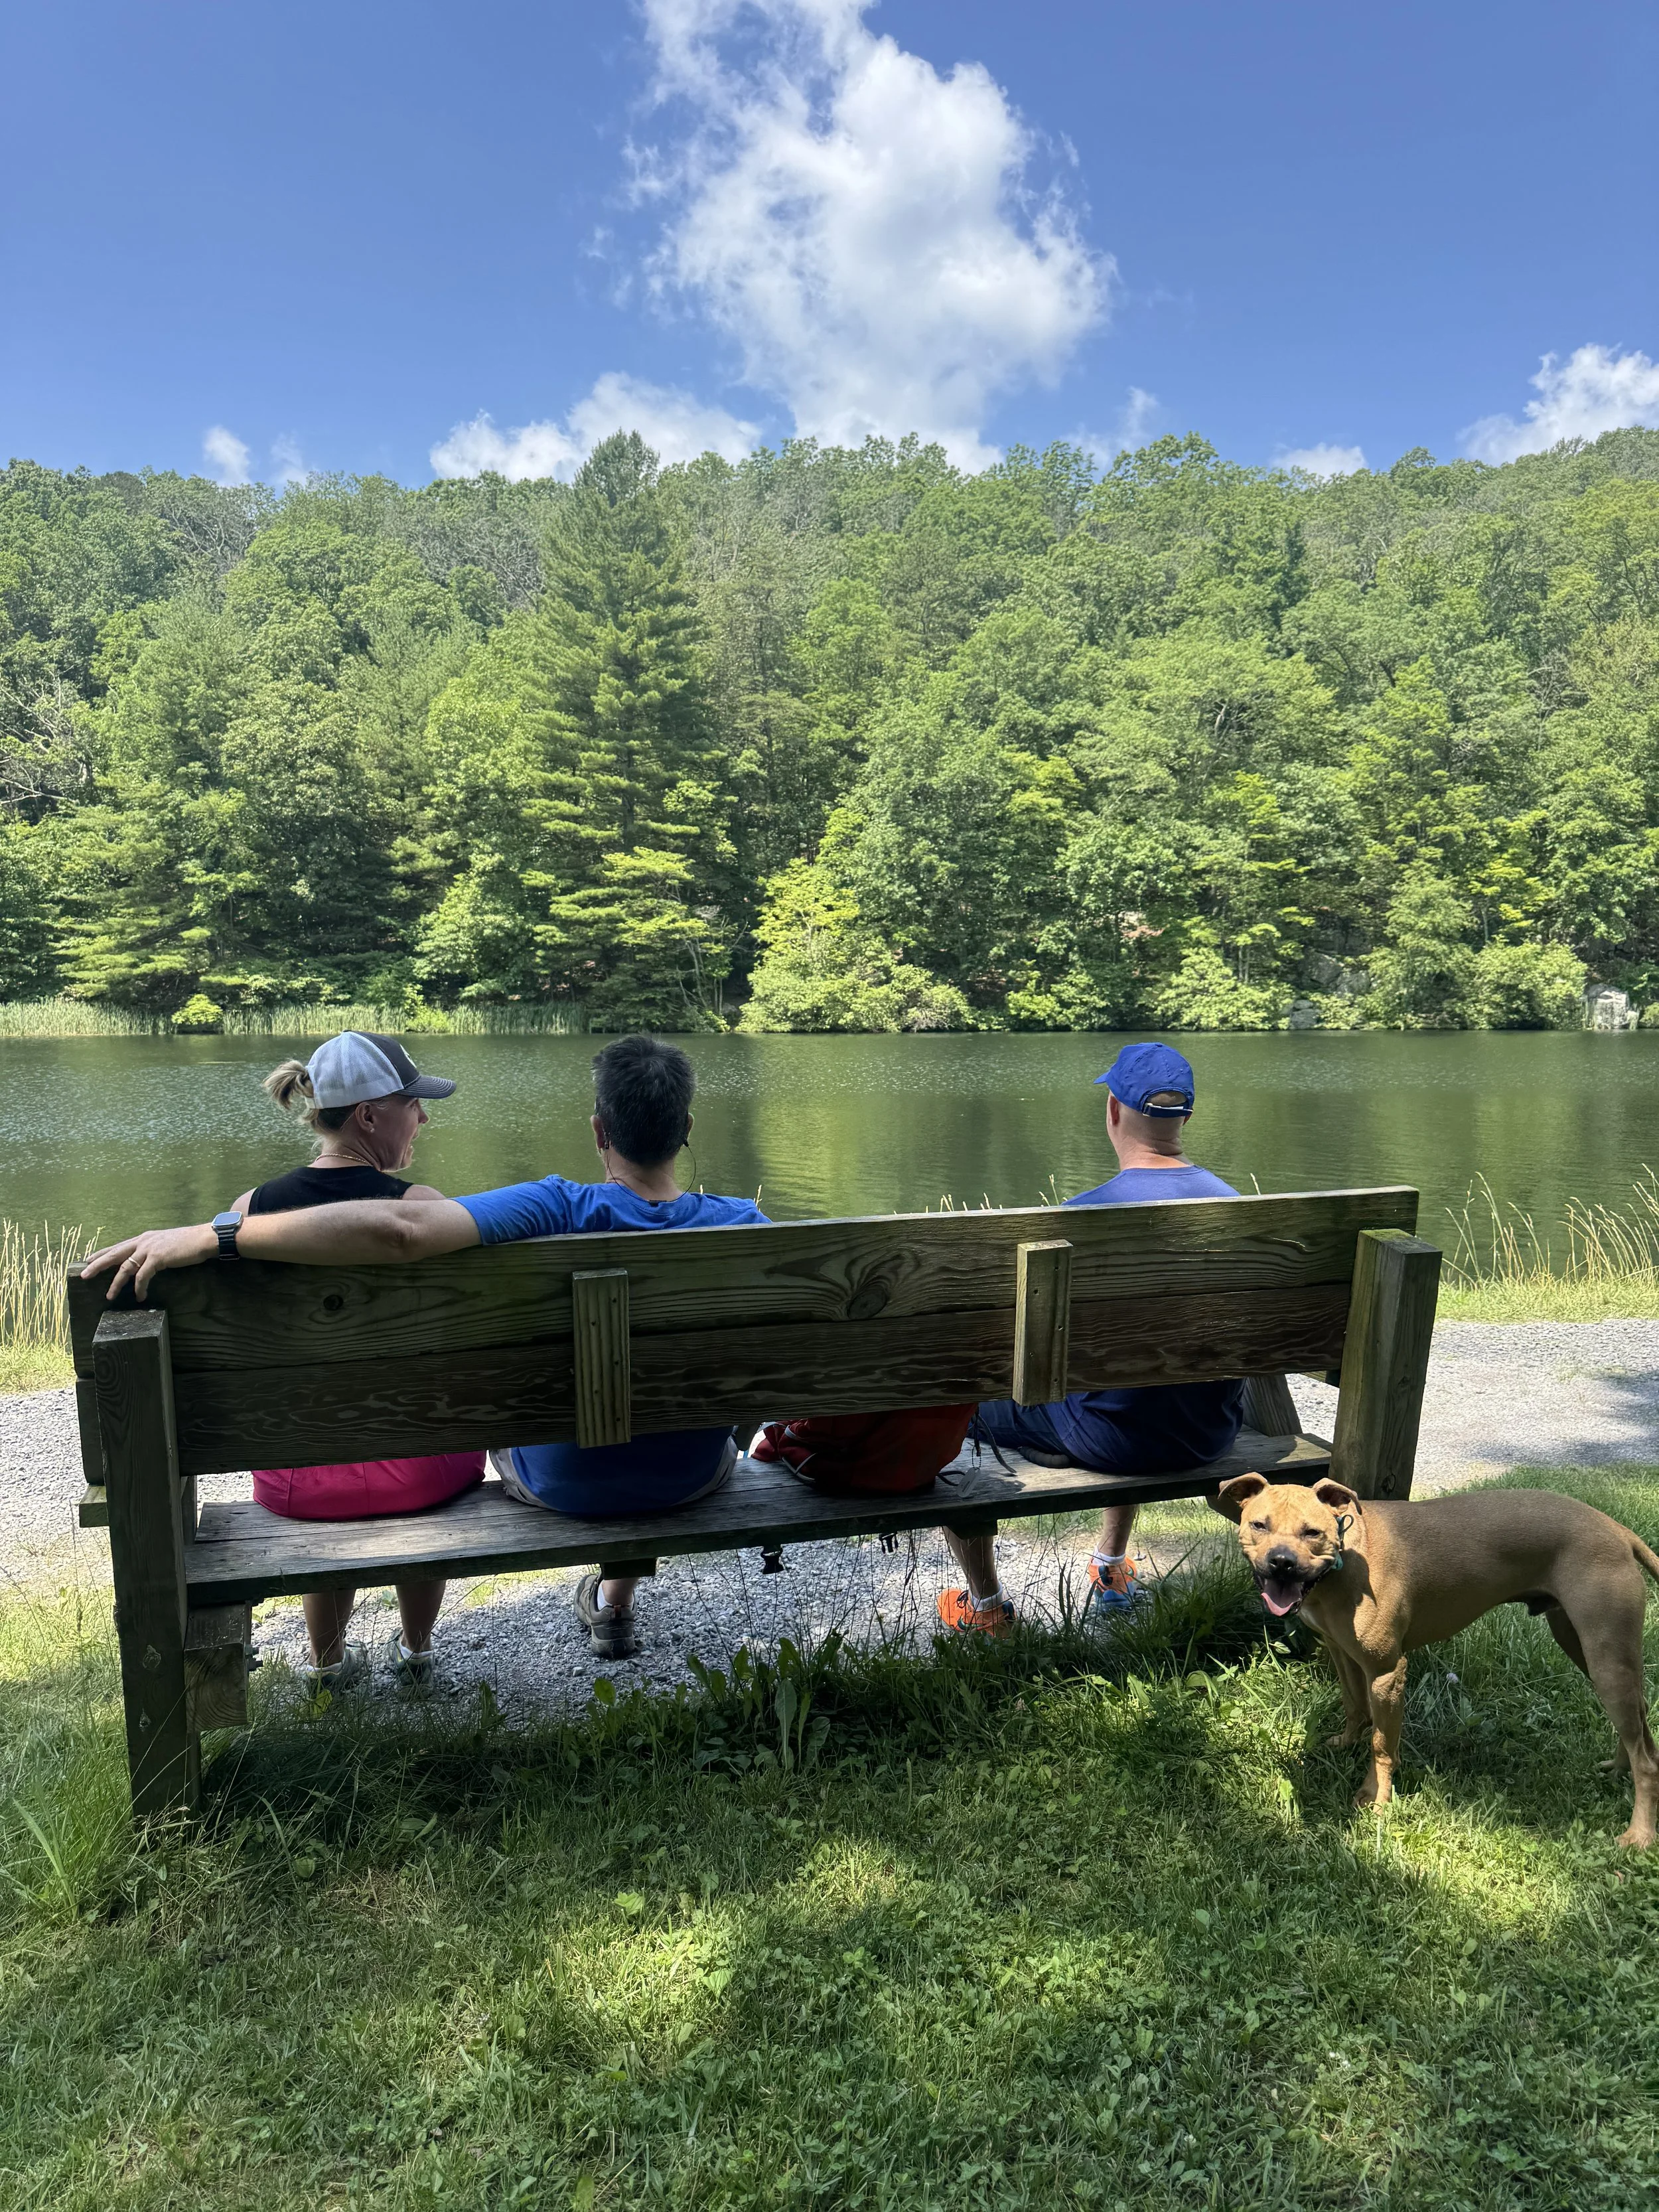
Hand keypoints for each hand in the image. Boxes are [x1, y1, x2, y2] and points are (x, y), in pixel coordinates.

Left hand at [82, 1224, 215, 1299]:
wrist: (204, 1238)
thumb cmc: (189, 1243)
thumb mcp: (166, 1243)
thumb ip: (154, 1250)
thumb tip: (147, 1261)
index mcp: (144, 1238)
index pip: (118, 1246)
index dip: (102, 1253)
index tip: (89, 1259)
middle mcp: (143, 1241)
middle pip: (114, 1254)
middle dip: (97, 1265)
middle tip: (84, 1275)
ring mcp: (149, 1249)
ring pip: (125, 1268)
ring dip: (116, 1283)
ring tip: (109, 1296)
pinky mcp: (158, 1258)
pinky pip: (142, 1276)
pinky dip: (139, 1287)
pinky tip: (140, 1296)